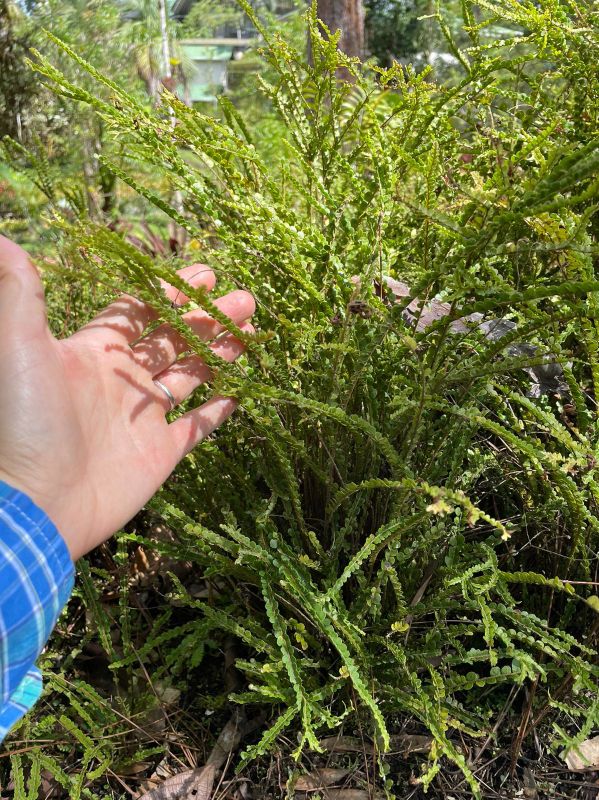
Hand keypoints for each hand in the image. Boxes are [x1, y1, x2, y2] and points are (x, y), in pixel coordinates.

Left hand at [0, 236, 254, 559]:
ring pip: (191, 377)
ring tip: (254, 331)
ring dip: (220, 352)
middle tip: (245, 300)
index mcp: (95, 351)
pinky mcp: (159, 454)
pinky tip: (240, 391)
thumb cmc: (24, 419)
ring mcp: (142, 419)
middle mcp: (122, 380)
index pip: (139, 311)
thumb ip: (20, 291)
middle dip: (208, 317)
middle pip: (173, 339)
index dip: (170, 291)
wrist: (34, 502)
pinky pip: (196, 428)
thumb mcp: (18, 345)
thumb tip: (2, 237)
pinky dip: (217, 411)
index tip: (205, 274)